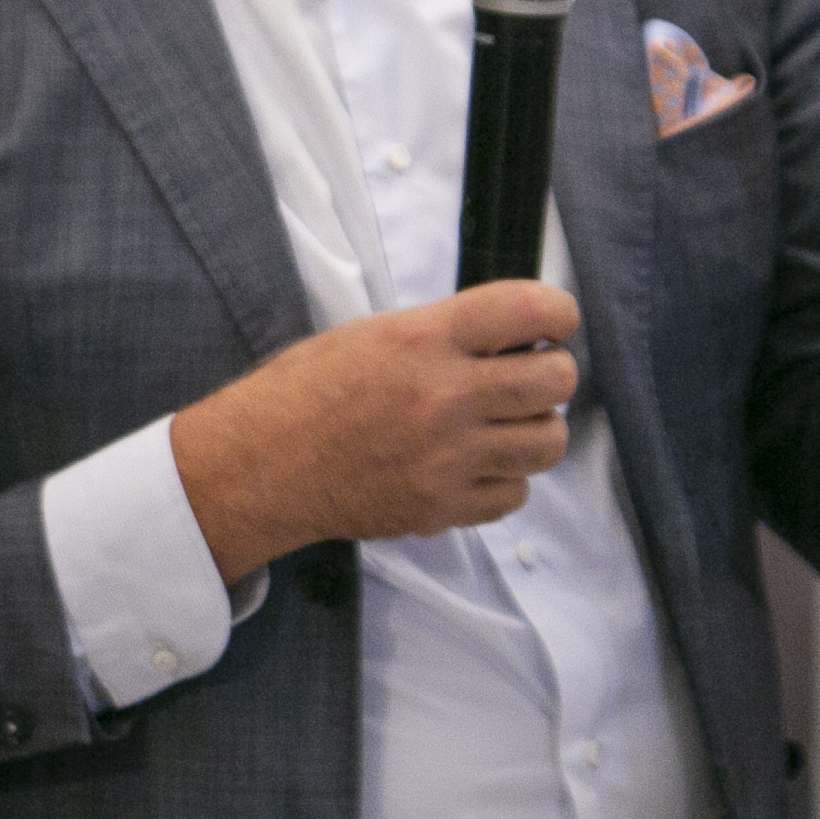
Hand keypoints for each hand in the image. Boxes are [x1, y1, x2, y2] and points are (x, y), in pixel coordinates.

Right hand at [169, 280, 582, 578]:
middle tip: (526, 377)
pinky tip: (473, 464)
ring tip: (503, 425)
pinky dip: (504, 479)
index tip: (554, 323)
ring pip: (548, 442)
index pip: (531, 310)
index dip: (559, 313)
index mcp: (424, 339)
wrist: (260, 465)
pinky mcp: (443, 507)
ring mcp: (448, 458)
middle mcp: (446, 397)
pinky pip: (515, 494)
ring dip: (535, 429)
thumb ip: (444, 333)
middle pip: (556, 380)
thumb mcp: (372, 334)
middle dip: (550, 373)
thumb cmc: (305, 390)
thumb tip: (511, 338)